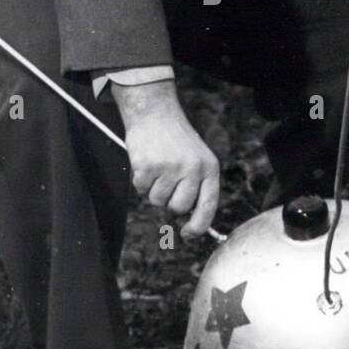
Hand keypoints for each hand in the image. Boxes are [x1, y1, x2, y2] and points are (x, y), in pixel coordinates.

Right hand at [113, 80, 219, 238]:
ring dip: (152, 189)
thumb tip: (190, 222)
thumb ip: (196, 187)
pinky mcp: (149, 166)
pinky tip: (146, 162)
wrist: (155, 113)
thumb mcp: (196, 160)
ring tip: (157, 167)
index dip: (199, 226)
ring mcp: (170, 168)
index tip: (188, 235)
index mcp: (209, 169)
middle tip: (166, 183)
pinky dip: (140, 180)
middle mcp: (192, 169)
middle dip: (169, 202)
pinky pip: (141, 189)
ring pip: (157, 201)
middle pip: (178, 208)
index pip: (208, 206)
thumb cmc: (175, 141)